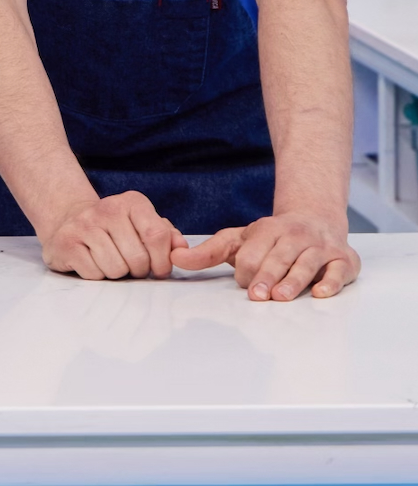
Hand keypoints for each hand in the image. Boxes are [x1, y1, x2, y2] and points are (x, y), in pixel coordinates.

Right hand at [42, 190, 186, 278]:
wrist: (71, 221)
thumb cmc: (116, 230)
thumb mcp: (143, 226)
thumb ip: (167, 236)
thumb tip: (182, 249)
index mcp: (132, 202)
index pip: (158, 236)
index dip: (163, 261)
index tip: (158, 269)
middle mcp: (106, 208)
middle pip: (138, 258)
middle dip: (138, 271)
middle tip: (130, 266)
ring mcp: (83, 224)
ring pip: (116, 269)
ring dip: (117, 273)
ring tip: (110, 262)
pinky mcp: (65, 242)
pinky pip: (94, 273)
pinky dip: (96, 275)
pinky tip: (92, 262)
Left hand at [170, 212, 359, 300]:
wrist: (316, 219)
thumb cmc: (271, 239)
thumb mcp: (238, 241)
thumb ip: (208, 252)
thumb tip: (173, 259)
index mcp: (266, 230)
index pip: (252, 250)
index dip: (246, 268)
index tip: (244, 284)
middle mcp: (294, 235)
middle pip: (278, 257)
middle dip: (267, 276)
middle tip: (257, 296)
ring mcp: (320, 247)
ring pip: (306, 263)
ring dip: (294, 280)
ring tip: (282, 297)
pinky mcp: (343, 259)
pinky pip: (337, 270)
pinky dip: (330, 281)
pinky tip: (321, 293)